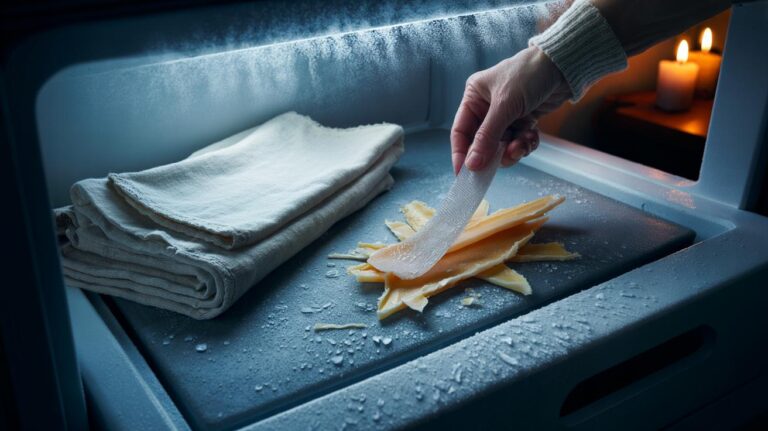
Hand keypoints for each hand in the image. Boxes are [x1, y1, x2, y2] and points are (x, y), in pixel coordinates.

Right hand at [451, 46, 569, 172]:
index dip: (460, 154)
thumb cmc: (528, 75)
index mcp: (474, 98)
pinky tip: (532, 136)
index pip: (460, 132)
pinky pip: (518, 141)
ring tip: (523, 145)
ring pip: (502, 146)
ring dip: (513, 149)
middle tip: (505, 160)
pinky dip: (525, 143)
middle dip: (494, 153)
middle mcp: (487, 108)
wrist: (563, 65)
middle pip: (482, 143)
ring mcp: (505, 115)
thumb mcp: (504, 106)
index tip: (463, 175)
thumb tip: (471, 165)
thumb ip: (487, 137)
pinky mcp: (523, 120)